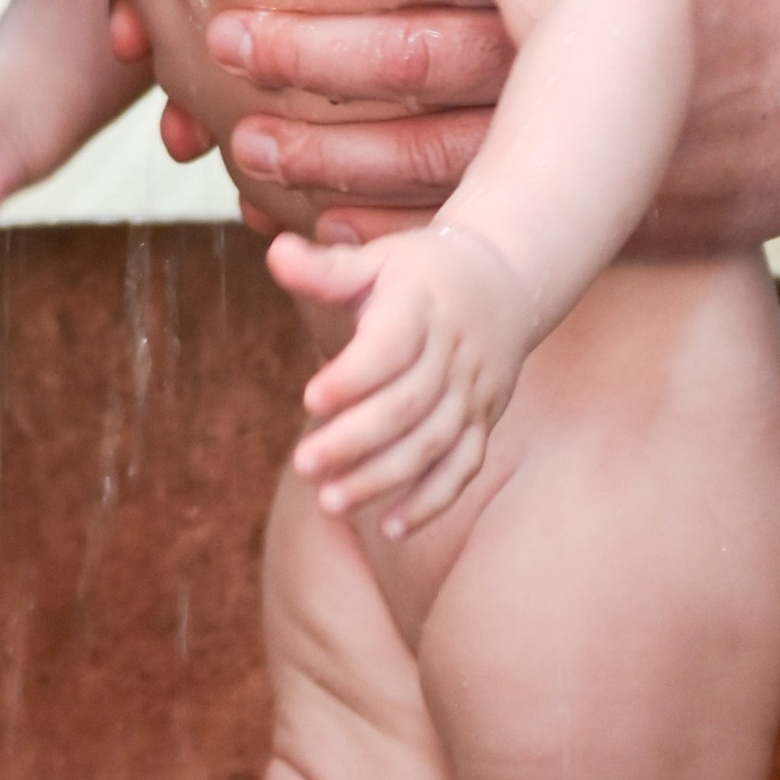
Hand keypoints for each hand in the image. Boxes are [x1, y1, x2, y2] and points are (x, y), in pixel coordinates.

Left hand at [205, 0, 779, 245]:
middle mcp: (582, 54)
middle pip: (422, 58)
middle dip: (311, 52)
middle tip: (216, 36)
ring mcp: (589, 145)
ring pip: (434, 160)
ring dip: (328, 157)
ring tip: (238, 144)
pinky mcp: (598, 214)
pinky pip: (477, 233)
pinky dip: (393, 236)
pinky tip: (315, 230)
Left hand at [268, 221, 534, 536]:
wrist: (504, 280)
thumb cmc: (419, 272)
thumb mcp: (376, 259)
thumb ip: (325, 268)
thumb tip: (274, 251)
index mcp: (422, 307)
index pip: (392, 347)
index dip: (354, 376)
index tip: (309, 400)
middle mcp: (453, 353)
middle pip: (409, 405)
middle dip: (357, 440)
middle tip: (303, 465)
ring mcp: (472, 393)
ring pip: (434, 444)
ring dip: (384, 478)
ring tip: (330, 502)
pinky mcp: (482, 422)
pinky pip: (463, 468)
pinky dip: (432, 501)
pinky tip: (389, 527)